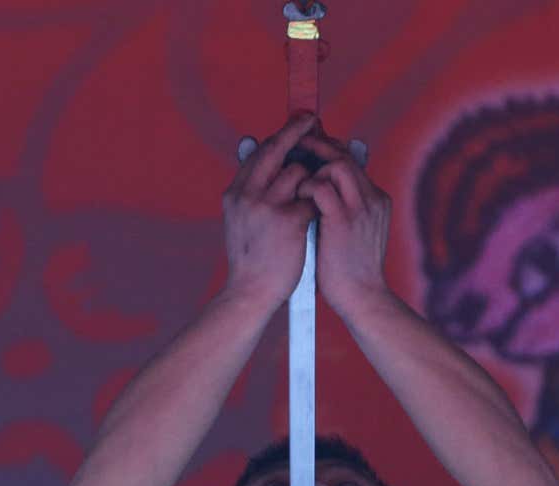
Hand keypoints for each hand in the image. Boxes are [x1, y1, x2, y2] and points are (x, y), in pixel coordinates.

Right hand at [222, 114, 320, 303]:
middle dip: (296, 130)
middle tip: (312, 119)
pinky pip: (313, 198)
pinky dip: (320, 203)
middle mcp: (247, 194)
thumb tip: (256, 158)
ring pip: (298, 172)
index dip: (279, 136)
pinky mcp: (287, 221)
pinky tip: (323, 214)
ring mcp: (266, 206)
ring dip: (313, 178)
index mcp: (235, 193)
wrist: (250, 293)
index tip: (296, 123)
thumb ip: (251, 191)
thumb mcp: (241, 220)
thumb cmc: (252, 259)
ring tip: (318, 192)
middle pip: (275, 149)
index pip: (258, 153)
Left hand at [293, 130, 392, 309]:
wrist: (362, 297)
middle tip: (296, 147)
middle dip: (318, 147)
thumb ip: (340, 210)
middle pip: (345, 156)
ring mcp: (361, 208)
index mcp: (376, 201)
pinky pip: (322, 186)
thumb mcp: (352, 234)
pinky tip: (298, 199)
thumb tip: (315, 193)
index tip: (309, 147)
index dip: (329, 150)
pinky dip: (307, 187)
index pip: (351, 161)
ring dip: (312, 167)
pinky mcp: (344, 220)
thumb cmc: (350, 271)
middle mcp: (372, 199)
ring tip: (297, 180)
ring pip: (337, 164)